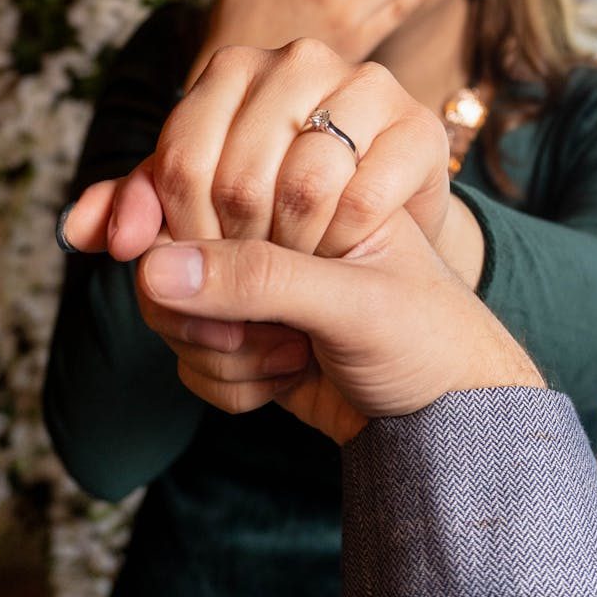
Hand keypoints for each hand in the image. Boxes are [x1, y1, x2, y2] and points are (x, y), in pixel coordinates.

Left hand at [68, 39, 451, 264]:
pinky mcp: (417, 128)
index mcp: (233, 66)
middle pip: (236, 179)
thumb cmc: (281, 218)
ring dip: (291, 255)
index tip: (196, 273)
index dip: (180, 235)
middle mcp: (299, 59)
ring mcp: (366, 85)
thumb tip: (78, 232)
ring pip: (303, 186)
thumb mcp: (200, 208)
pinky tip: (341, 259)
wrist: (383, 243)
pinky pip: (364, 200)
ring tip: (291, 277)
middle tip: (245, 288)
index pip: (178, 161)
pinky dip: (344, 246)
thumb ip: (139, 210)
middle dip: (234, 253)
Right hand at [136, 208, 543, 443]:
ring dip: (222, 351)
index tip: (253, 302)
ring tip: (294, 356)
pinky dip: (224, 380)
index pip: (204, 181)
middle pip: (168, 245)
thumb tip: (154, 268)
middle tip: (281, 334)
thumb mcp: (354, 304)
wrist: (442, 420)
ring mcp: (248, 272)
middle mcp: (270, 218)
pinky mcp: (235, 323)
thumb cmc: (427, 339)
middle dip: (213, 312)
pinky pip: (181, 348)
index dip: (205, 244)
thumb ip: (261, 280)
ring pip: (165, 302)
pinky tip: (285, 379)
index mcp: (309, 177)